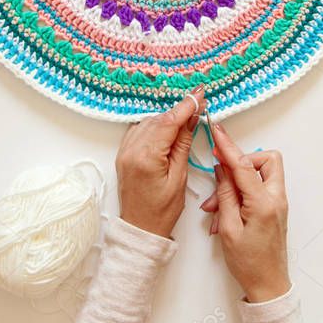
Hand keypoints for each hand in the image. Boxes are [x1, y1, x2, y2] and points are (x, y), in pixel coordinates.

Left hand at [115, 88, 204, 237]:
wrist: (140, 228)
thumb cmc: (162, 210)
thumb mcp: (180, 177)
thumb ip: (182, 144)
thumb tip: (190, 119)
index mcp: (146, 157)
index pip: (168, 122)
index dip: (185, 106)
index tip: (199, 93)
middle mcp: (131, 150)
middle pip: (158, 120)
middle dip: (178, 111)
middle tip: (198, 105)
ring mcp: (124, 151)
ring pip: (147, 122)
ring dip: (166, 118)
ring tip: (185, 118)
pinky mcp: (123, 154)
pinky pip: (138, 130)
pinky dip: (153, 125)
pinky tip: (166, 128)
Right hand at [201, 121, 290, 302]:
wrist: (268, 285)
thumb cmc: (248, 263)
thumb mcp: (227, 228)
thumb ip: (225, 194)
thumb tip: (222, 169)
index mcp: (263, 203)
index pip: (243, 165)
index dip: (227, 146)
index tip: (217, 130)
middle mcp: (275, 198)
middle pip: (265, 160)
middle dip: (242, 160)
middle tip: (220, 172)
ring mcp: (277, 203)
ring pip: (262, 172)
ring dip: (237, 181)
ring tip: (215, 205)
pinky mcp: (274, 208)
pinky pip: (258, 188)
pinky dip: (241, 193)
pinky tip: (223, 212)